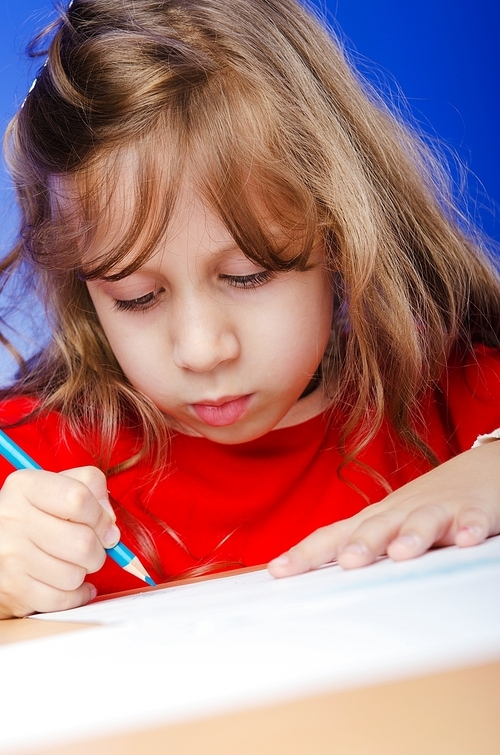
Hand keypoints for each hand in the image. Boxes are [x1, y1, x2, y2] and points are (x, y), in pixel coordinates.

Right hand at [0, 466, 119, 618]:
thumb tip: (108, 518)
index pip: (78, 498)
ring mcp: (10, 556)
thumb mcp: (56, 486)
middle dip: (98, 550)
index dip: (101, 516)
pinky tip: (69, 583)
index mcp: (25, 486)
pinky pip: (63, 599)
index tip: (105, 525)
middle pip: (83, 542)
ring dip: (83, 571)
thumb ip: (89, 485)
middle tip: (91, 548)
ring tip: (73, 562)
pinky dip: (75, 594)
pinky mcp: (13, 589)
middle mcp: (12, 519)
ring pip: (75, 574)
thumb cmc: (35, 515)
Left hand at [269, 441, 499, 576]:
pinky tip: (465, 540)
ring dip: (411, 535)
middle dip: (361, 544)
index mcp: (375, 520)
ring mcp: (437, 509)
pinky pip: (471, 519)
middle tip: (347, 561)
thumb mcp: (387, 524)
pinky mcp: (471, 510)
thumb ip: (357, 545)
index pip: (333, 536)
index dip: (306, 553)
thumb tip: (311, 575)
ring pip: (421, 521)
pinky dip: (468, 528)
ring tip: (401, 553)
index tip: (278, 572)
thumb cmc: (424, 504)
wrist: (479, 468)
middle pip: (376, 527)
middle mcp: (400, 513)